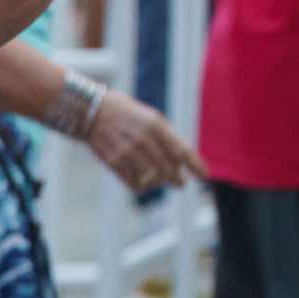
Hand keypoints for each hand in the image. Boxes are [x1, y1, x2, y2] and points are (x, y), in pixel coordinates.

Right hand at [86, 91, 205, 193]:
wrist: (94, 112)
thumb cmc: (130, 114)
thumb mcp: (152, 118)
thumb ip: (167, 137)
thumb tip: (182, 158)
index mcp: (156, 125)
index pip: (181, 150)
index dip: (194, 165)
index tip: (204, 176)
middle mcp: (143, 139)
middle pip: (168, 167)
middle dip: (177, 178)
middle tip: (181, 183)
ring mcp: (127, 151)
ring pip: (152, 177)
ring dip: (160, 182)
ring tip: (162, 181)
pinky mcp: (113, 161)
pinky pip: (133, 181)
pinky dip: (142, 185)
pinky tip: (145, 182)